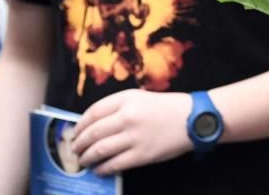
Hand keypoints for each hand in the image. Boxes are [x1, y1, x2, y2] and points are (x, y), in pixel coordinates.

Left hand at [71, 89, 191, 173]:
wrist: (194, 119)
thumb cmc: (168, 107)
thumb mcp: (141, 98)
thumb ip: (119, 107)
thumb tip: (95, 125)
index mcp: (126, 99)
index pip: (93, 112)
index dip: (80, 125)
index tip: (75, 132)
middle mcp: (127, 116)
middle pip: (92, 132)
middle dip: (79, 143)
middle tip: (74, 150)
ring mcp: (134, 137)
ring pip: (99, 150)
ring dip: (87, 157)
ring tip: (83, 161)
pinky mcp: (141, 155)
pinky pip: (114, 164)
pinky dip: (102, 168)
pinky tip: (99, 169)